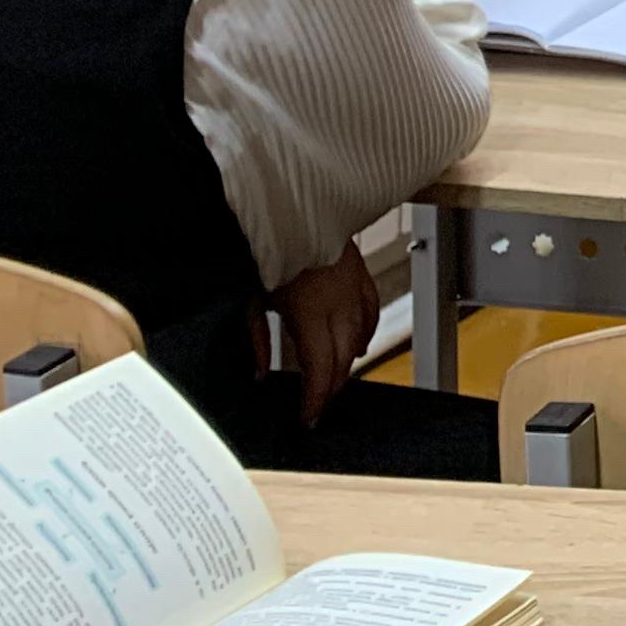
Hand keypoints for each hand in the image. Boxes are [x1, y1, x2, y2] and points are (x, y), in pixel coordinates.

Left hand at [268, 243, 381, 427]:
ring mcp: (354, 288)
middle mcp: (339, 302)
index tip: (309, 417)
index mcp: (310, 312)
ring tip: (334, 379)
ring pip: (360, 338)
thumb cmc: (269, 248)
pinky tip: (357, 345)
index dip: (316, 398)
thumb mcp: (252, 300)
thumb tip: (261, 372)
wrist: (293, 208)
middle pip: (343, 359)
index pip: (320, 368)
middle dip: (332, 386)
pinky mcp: (362, 274)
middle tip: (319, 404)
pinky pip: (373, 312)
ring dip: (348, 363)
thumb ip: (258, 340)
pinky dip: (366, 334)